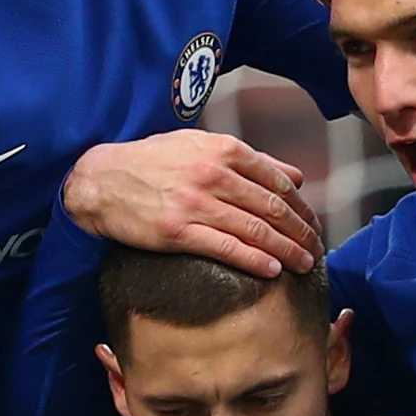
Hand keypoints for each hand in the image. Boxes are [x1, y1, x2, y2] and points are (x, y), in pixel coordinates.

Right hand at [61, 132, 319, 276]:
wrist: (100, 179)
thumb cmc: (150, 161)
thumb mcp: (198, 145)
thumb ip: (248, 160)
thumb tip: (294, 175)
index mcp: (222, 149)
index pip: (277, 180)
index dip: (301, 206)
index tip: (312, 224)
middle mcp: (213, 173)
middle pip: (272, 206)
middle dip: (300, 231)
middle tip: (316, 249)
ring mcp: (196, 203)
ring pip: (255, 229)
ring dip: (286, 249)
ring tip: (304, 265)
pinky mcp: (178, 231)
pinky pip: (226, 247)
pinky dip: (255, 260)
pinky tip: (272, 270)